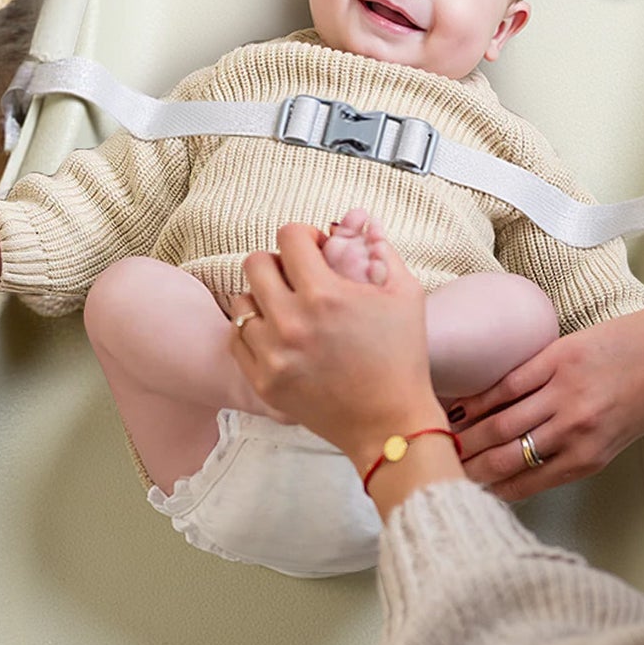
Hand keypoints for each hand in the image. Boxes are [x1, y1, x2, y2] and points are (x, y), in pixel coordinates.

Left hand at [231, 223, 447, 465]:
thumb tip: (363, 220)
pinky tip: (278, 336)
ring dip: (264, 299)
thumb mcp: (405, 295)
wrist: (389, 424)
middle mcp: (291, 322)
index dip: (305, 237)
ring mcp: (272, 355)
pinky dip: (253, 332)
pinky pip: (237, 339)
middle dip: (278, 263)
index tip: (317, 252)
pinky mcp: (263, 382)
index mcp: (325, 295)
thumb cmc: (403, 358)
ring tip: (288, 311)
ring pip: (242, 302)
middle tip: (298, 279)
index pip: (288, 236)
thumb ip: (382, 250)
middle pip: (254, 263)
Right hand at [451, 292, 643, 501]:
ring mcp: (564, 393)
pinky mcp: (558, 359)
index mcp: (591, 456)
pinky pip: (508, 384)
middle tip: (445, 470)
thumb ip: (581, 451)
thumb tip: (537, 460)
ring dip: (467, 436)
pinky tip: (462, 407)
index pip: (527, 483)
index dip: (492, 491)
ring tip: (444, 441)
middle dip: (470, 468)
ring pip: (500, 423)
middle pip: (506, 457)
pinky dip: (481, 398)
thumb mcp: (624, 438)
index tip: (469, 492)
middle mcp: (573, 430)